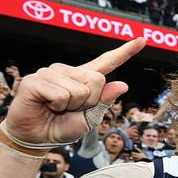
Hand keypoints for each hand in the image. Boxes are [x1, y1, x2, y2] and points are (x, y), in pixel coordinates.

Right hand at [3, 39, 140, 145]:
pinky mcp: (35, 80)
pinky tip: (46, 105)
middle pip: (97, 80)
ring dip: (72, 106)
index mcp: (83, 79)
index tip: (142, 40)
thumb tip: (122, 85)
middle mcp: (68, 71)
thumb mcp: (89, 120)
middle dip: (89, 102)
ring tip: (56, 108)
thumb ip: (104, 103)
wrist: (35, 138)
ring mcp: (50, 72)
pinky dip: (58, 106)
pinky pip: (61, 94)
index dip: (125, 52)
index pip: (107, 62)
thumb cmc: (60, 127)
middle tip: (70, 109)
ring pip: (80, 90)